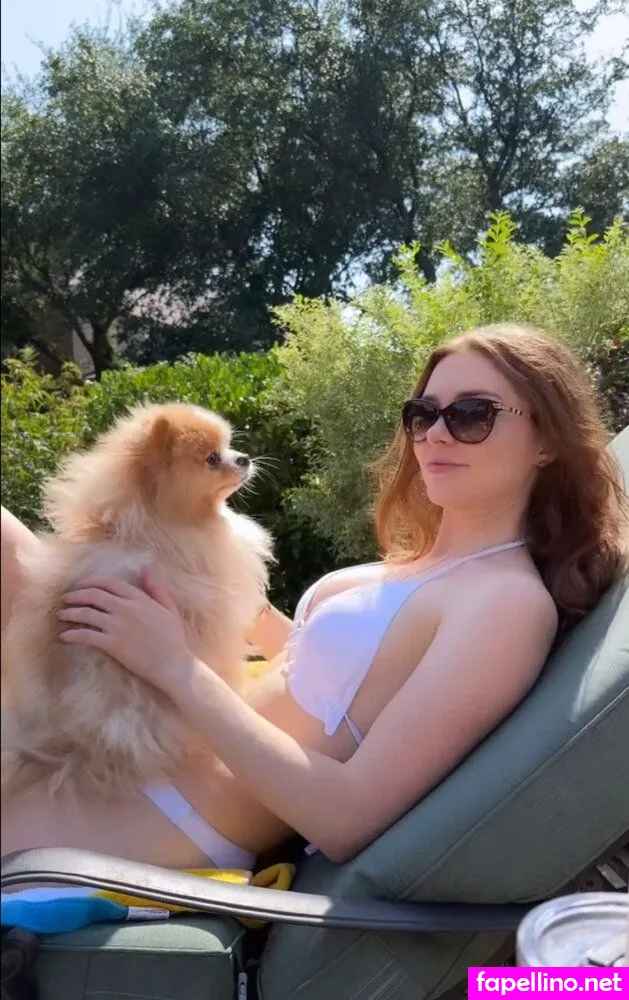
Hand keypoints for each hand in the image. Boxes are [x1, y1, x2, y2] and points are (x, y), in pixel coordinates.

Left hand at [58, 569, 195, 698]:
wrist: (173, 665)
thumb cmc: (173, 638)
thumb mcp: (169, 608)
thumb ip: (157, 588)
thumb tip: (145, 569)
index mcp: (140, 599)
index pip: (110, 583)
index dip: (92, 581)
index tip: (81, 585)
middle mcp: (126, 609)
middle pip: (94, 595)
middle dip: (76, 595)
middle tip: (65, 598)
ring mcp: (118, 626)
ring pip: (86, 614)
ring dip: (70, 613)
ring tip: (61, 615)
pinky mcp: (112, 645)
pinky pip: (86, 636)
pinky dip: (72, 635)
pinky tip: (64, 636)